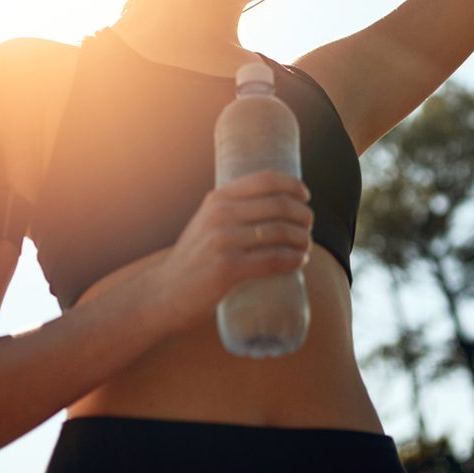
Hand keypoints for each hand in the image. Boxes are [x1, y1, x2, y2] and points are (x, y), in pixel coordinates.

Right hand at [148, 169, 313, 335]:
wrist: (165, 292)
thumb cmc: (194, 259)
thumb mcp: (206, 223)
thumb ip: (232, 210)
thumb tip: (275, 203)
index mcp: (217, 199)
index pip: (265, 179)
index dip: (292, 185)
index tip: (305, 196)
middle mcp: (219, 215)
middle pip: (279, 205)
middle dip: (303, 215)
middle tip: (308, 227)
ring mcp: (223, 241)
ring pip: (280, 232)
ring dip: (302, 239)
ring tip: (306, 247)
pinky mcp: (227, 268)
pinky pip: (272, 260)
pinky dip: (293, 259)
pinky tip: (300, 261)